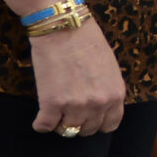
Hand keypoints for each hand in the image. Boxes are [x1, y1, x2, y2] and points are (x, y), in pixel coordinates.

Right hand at [0, 0, 126, 135]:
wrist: (63, 27)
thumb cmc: (87, 41)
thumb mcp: (109, 67)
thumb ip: (106, 88)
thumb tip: (100, 104)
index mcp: (116, 94)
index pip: (110, 124)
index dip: (98, 123)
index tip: (88, 119)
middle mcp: (99, 103)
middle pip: (88, 130)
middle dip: (78, 124)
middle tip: (68, 114)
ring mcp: (75, 105)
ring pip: (67, 130)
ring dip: (59, 124)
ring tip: (54, 114)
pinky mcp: (51, 103)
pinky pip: (44, 126)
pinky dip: (40, 124)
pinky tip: (40, 117)